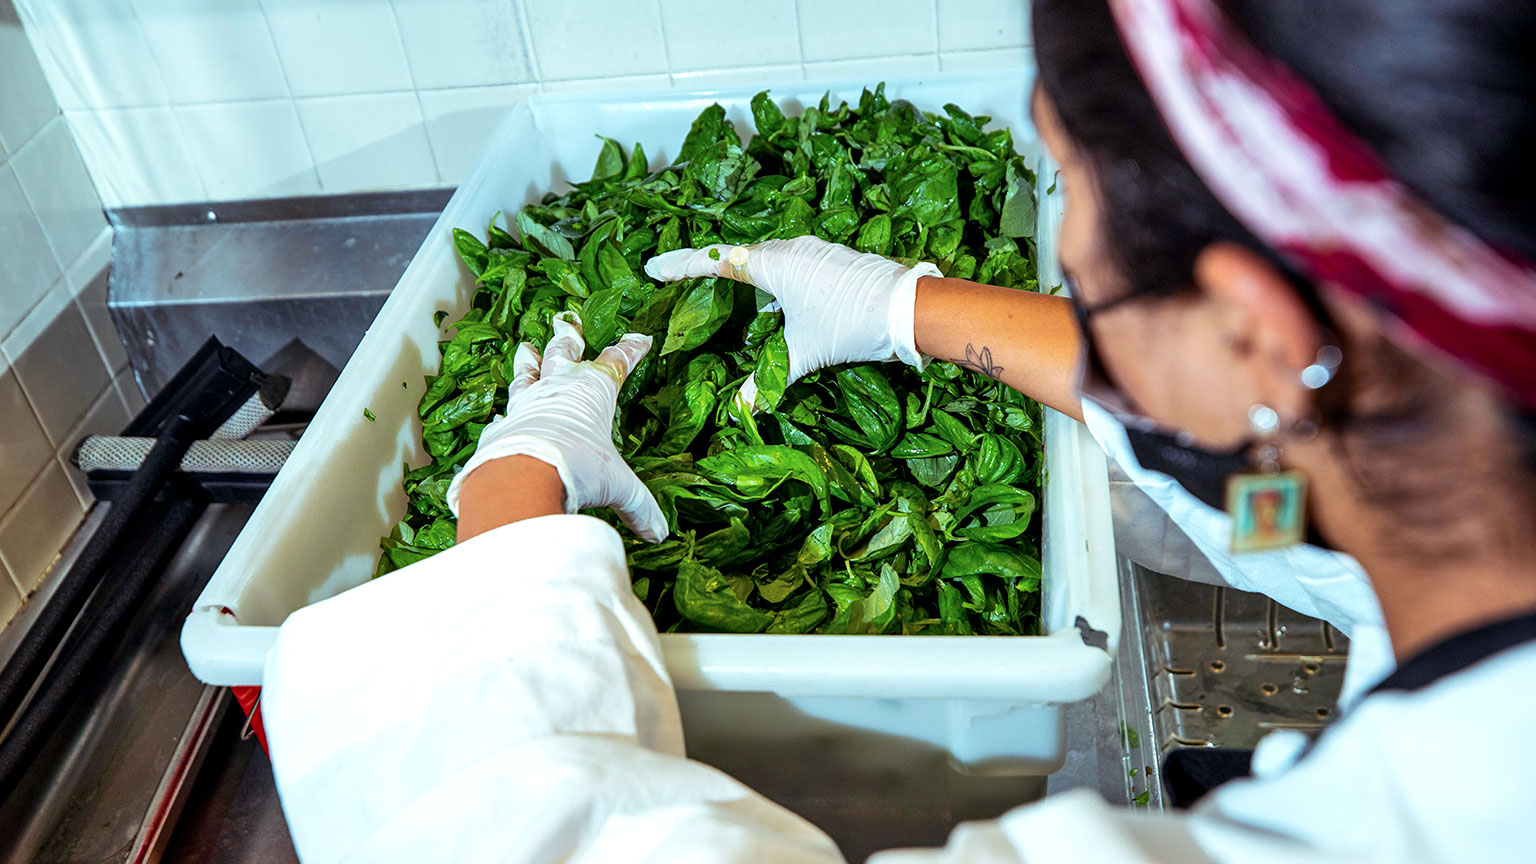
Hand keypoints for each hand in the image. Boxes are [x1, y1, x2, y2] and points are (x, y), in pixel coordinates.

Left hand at [445, 311, 668, 542]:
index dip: (631, 349)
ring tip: (525, 347)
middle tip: (566, 320)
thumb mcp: (618, 487)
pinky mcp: (503, 425)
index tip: (641, 338)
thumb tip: (659, 534)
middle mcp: (558, 388)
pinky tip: (500, 413)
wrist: (523, 475)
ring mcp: (526, 403)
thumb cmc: (578, 467)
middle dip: (569, 336)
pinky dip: (505, 413)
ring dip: (528, 360)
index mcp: (594, 391)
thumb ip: (638, 506)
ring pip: (527, 373)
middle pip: (564, 352)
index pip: (618, 361)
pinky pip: (504, 414)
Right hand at [644, 236, 940, 402]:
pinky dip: (770, 277)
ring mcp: (814, 251)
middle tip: (678, 276)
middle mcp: (791, 249)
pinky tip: (772, 301)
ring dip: (742, 271)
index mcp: (774, 263)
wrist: (908, 308)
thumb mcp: (804, 356)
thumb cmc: (851, 325)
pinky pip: (788, 263)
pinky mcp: (832, 259)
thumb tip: (740, 411)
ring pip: (765, 257)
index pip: (716, 260)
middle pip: (737, 254)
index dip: (682, 265)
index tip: (654, 268)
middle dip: (706, 266)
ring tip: (720, 288)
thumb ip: (767, 381)